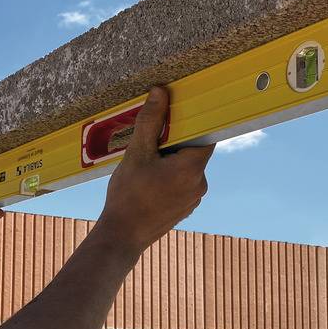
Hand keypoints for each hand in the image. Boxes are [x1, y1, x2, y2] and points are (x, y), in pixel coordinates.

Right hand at [97, 86, 212, 250]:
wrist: (122, 236)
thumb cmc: (128, 195)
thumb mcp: (137, 153)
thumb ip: (151, 122)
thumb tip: (160, 93)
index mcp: (192, 167)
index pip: (205, 135)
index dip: (192, 124)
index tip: (177, 119)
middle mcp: (200, 183)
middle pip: (193, 152)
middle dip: (173, 145)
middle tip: (150, 145)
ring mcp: (193, 199)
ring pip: (186, 169)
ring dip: (170, 163)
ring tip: (144, 168)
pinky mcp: (185, 209)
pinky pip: (181, 185)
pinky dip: (168, 180)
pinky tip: (146, 184)